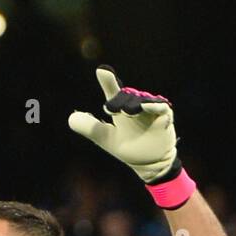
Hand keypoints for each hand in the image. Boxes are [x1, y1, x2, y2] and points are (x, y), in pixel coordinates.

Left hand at [68, 65, 177, 182]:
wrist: (148, 164)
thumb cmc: (127, 147)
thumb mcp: (105, 138)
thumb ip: (91, 127)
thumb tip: (71, 118)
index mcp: (120, 107)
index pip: (113, 92)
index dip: (107, 81)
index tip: (102, 71)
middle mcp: (135, 105)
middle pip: (127, 96)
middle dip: (120, 101)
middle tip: (111, 110)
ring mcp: (150, 109)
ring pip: (142, 101)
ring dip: (135, 105)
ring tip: (129, 113)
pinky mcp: (164, 116)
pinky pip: (160, 107)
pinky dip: (154, 106)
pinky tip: (147, 107)